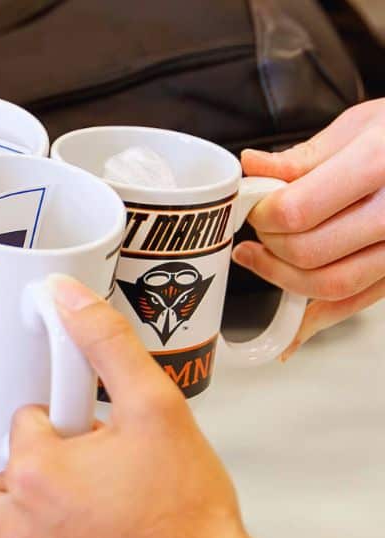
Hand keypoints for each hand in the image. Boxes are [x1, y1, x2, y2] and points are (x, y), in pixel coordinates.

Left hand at [0, 276, 287, 537]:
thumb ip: (108, 345)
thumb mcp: (156, 409)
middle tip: (69, 468)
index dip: (62, 422)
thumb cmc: (185, 517)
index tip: (90, 433)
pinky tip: (90, 533)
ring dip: (28, 505)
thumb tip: (68, 298)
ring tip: (84, 499)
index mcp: (34, 472)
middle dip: (23, 467)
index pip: (23, 422)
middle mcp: (15, 526)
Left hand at [235, 99, 384, 357]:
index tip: (254, 208)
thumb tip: (252, 167)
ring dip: (283, 279)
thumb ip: (303, 157)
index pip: (296, 210)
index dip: (263, 215)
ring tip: (261, 259)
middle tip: (257, 231)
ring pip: (330, 285)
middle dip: (269, 245)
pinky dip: (320, 318)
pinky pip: (358, 303)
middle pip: (308, 251)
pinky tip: (295, 324)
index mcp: (378, 164)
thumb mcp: (362, 126)